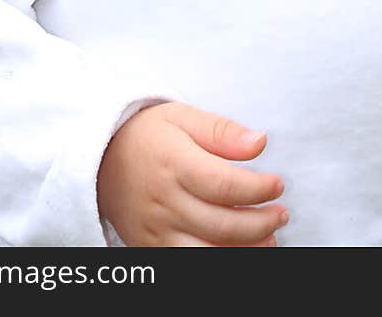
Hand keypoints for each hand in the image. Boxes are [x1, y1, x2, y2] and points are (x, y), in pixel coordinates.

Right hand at [96, 102, 287, 246]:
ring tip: (269, 238)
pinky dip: (220, 261)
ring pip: (208, 253)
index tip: (278, 184)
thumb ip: (222, 131)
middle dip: (260, 223)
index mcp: (173, 163)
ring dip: (246, 250)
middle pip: (221, 223)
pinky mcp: (150, 249)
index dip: (258, 189)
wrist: (100, 159)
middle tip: (280, 213)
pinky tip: (241, 250)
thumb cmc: (149, 135)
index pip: (224, 185)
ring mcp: (156, 230)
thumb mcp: (183, 117)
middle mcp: (164, 201)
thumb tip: (259, 143)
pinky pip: (189, 264)